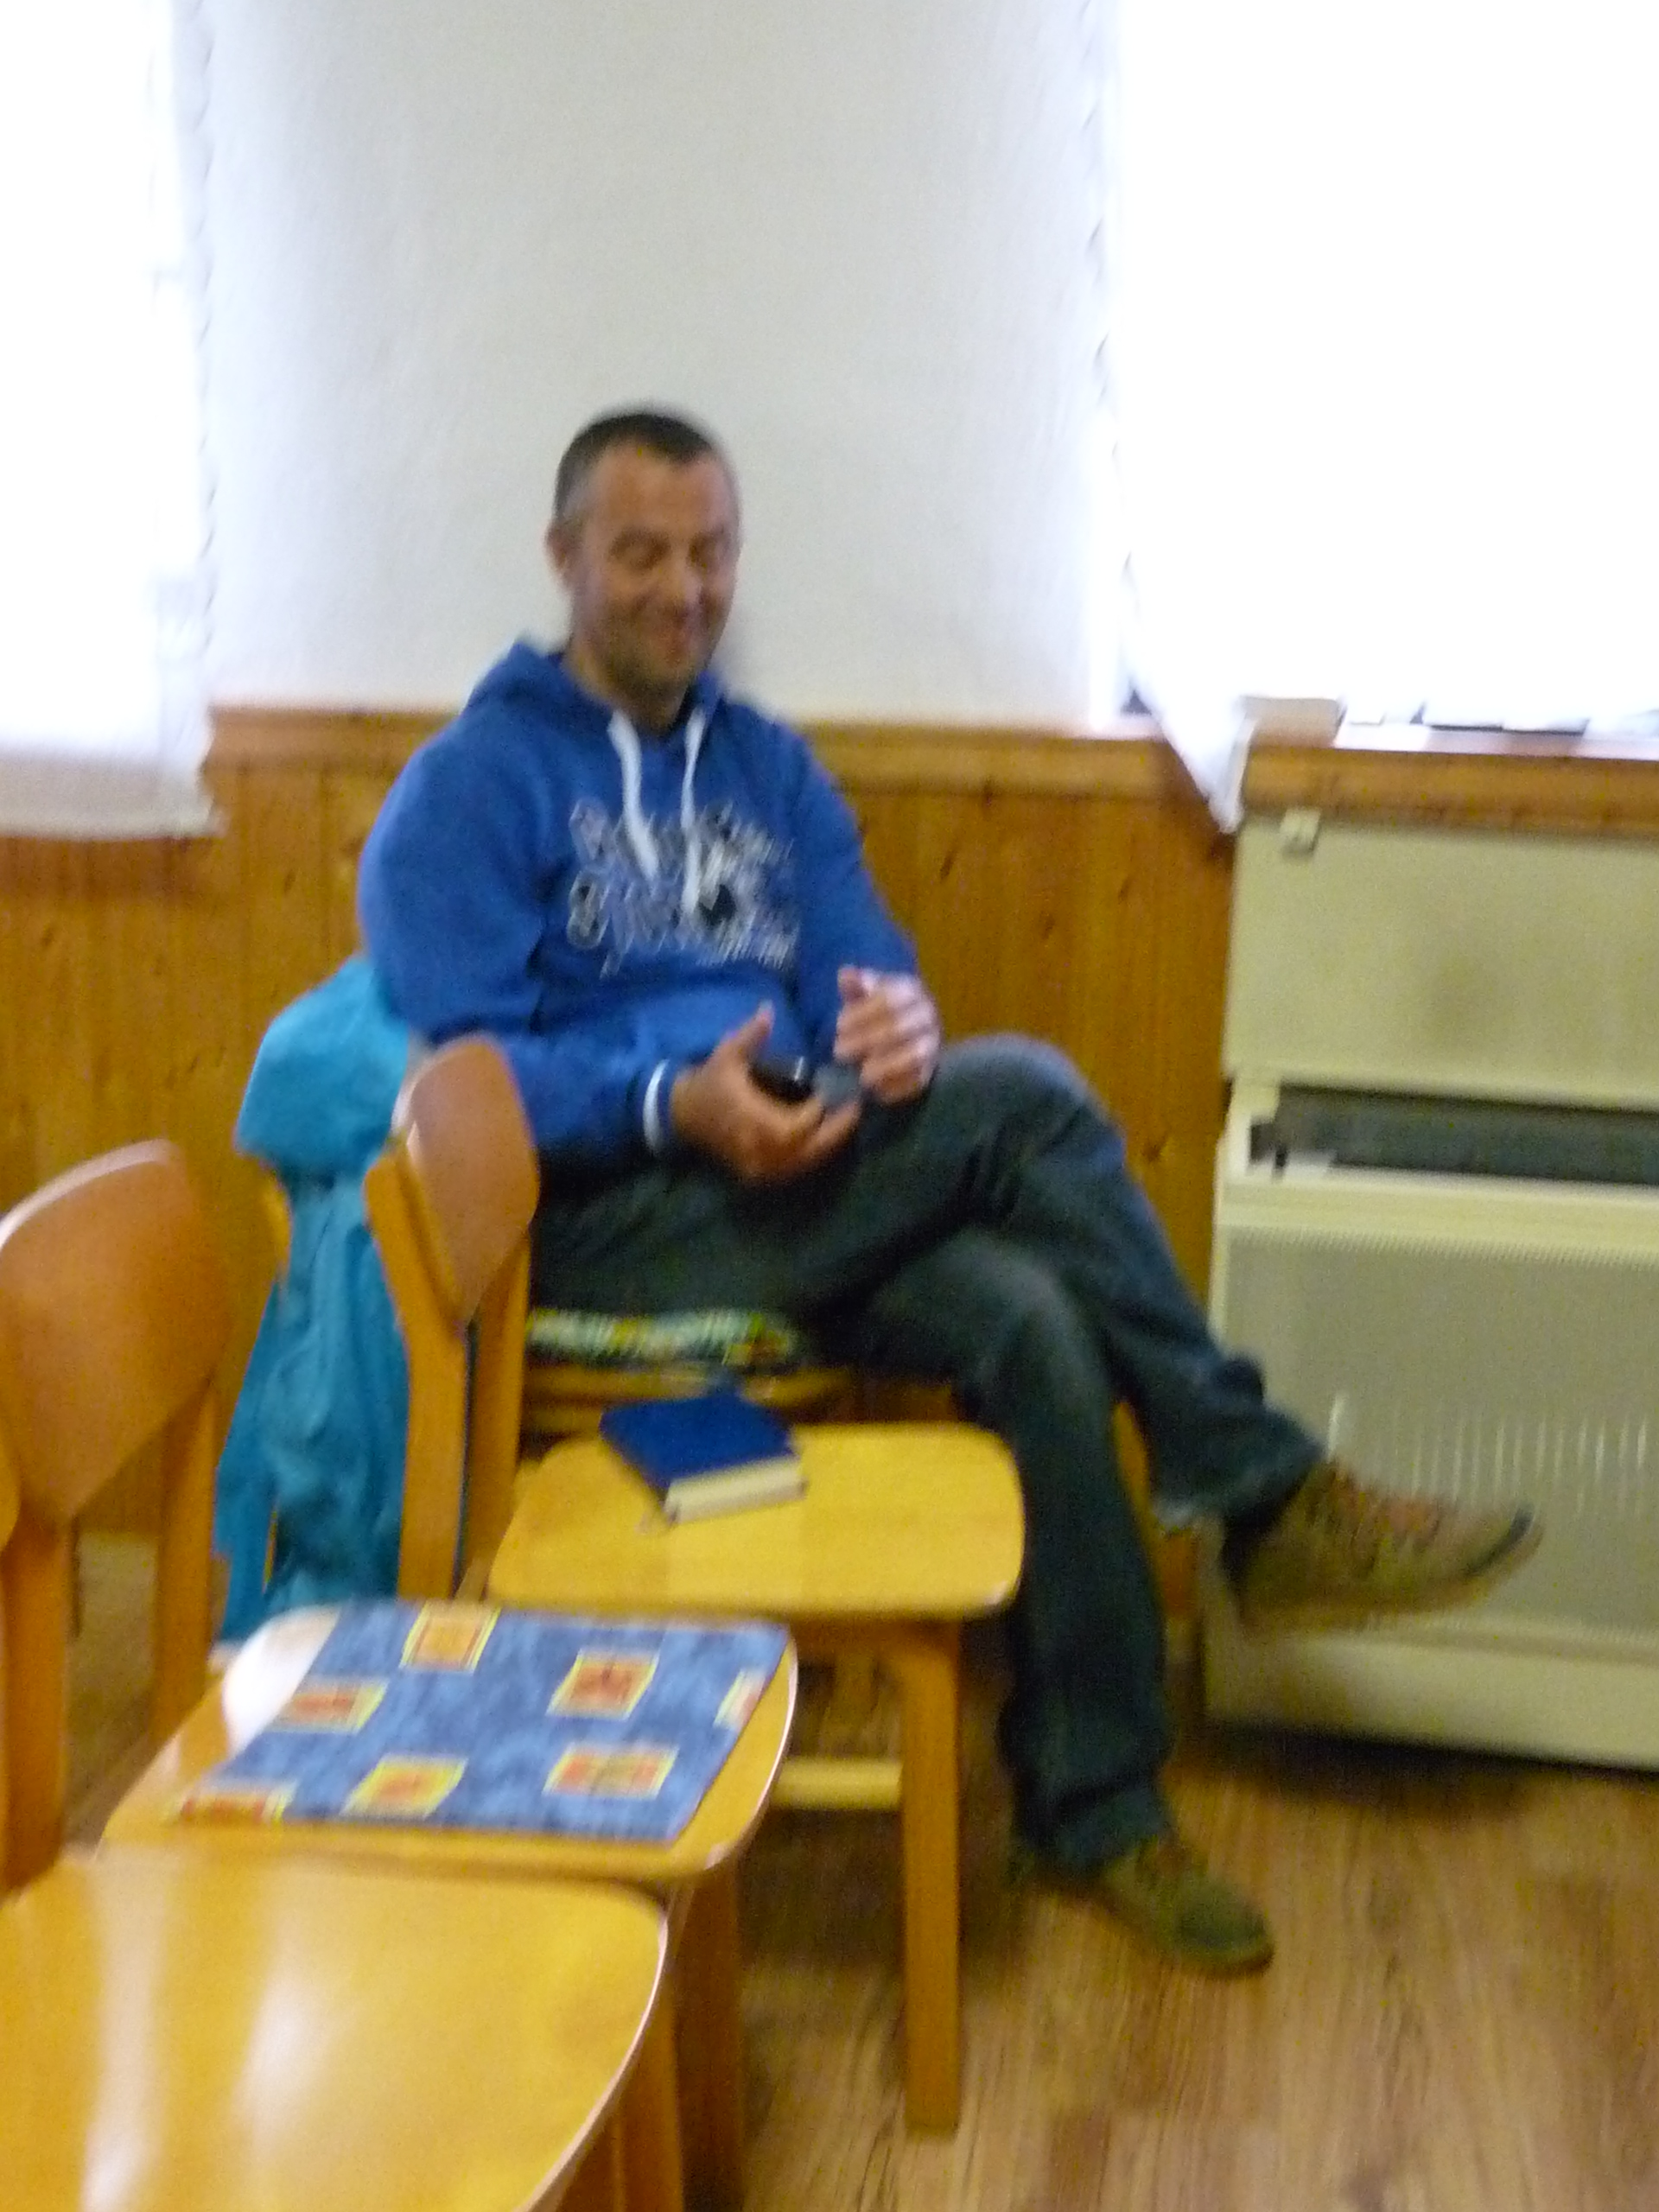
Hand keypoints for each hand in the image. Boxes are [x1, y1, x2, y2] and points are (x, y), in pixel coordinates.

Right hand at [670, 1006, 860, 1182]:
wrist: (682, 1115)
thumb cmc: (709, 1081)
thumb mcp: (727, 1053)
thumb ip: (751, 1034)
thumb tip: (769, 1009)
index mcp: (748, 1117)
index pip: (793, 1126)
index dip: (816, 1113)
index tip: (831, 1093)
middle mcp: (755, 1146)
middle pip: (804, 1150)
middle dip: (834, 1132)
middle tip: (854, 1110)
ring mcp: (756, 1165)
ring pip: (801, 1164)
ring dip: (827, 1146)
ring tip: (846, 1123)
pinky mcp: (756, 1174)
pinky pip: (791, 1172)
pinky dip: (811, 1157)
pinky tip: (825, 1140)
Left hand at [833, 968, 940, 1103]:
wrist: (905, 1030)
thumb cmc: (877, 1010)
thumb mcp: (864, 994)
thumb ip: (855, 985)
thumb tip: (846, 974)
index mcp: (912, 991)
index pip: (888, 1000)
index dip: (861, 1015)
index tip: (838, 1027)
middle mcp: (928, 1016)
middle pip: (899, 1028)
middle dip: (866, 1041)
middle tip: (839, 1052)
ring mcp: (933, 1044)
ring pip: (914, 1056)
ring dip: (885, 1067)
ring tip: (861, 1076)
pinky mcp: (932, 1070)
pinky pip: (918, 1081)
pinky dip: (897, 1088)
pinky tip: (876, 1091)